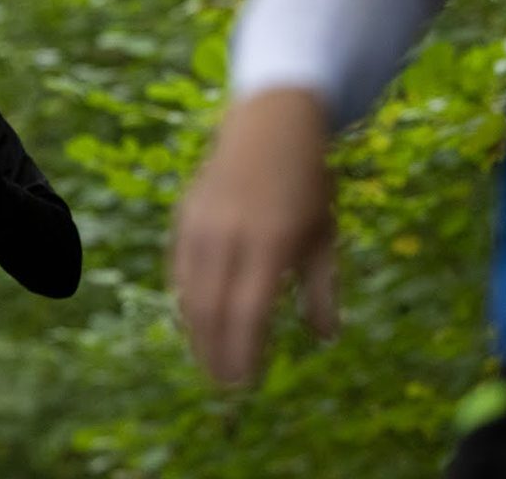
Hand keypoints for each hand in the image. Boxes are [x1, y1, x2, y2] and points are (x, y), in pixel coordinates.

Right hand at [171, 89, 338, 385]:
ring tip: (210, 360)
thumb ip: (321, 289)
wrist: (271, 123)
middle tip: (225, 382)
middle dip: (215, 352)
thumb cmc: (307, 183)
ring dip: (197, 333)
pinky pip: (179, 270)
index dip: (244, 351)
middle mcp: (229, 234)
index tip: (246, 380)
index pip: (248, 312)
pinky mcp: (185, 217)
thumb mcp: (325, 234)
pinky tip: (196, 321)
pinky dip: (186, 301)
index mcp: (270, 241)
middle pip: (212, 309)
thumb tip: (326, 338)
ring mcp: (202, 224)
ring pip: (189, 292)